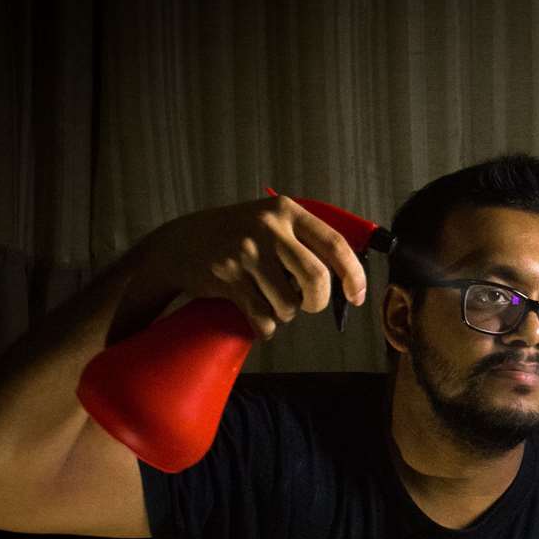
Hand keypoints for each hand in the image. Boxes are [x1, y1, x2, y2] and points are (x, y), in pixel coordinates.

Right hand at [127, 195, 365, 338]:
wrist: (180, 243)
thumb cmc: (237, 236)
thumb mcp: (271, 222)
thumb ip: (306, 241)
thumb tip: (349, 278)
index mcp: (287, 212)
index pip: (335, 245)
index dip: (354, 276)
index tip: (358, 296)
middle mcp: (267, 227)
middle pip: (316, 279)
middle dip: (317, 302)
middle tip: (309, 304)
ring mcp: (245, 251)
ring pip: (288, 304)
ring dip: (284, 313)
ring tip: (270, 299)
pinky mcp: (227, 277)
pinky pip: (262, 317)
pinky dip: (265, 327)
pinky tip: (256, 315)